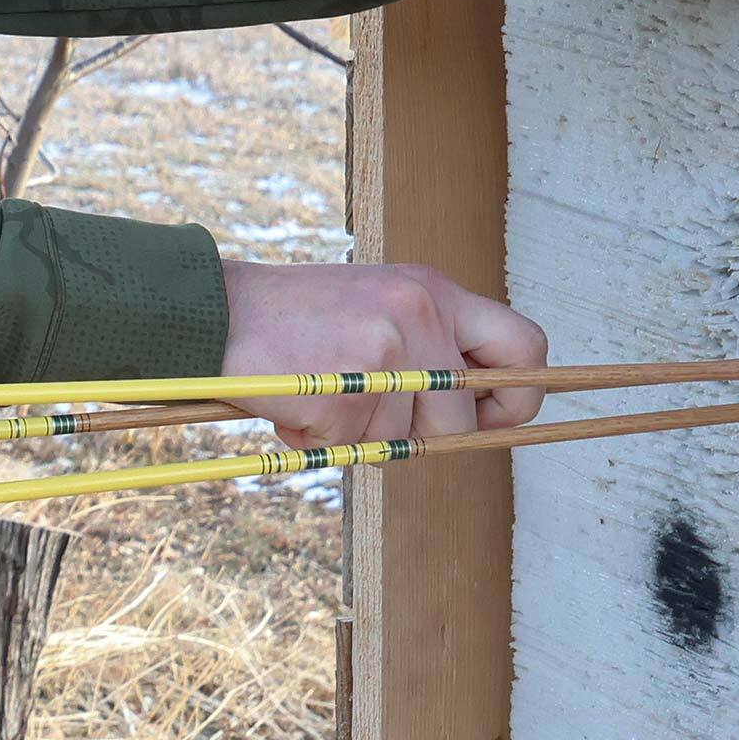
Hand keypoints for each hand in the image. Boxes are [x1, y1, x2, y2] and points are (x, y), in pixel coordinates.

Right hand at [220, 258, 547, 442]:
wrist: (213, 311)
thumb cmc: (293, 316)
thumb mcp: (376, 303)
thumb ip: (427, 342)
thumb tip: (472, 413)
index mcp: (433, 291)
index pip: (525, 346)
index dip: (518, 395)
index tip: (487, 416)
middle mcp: (419, 316)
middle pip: (461, 418)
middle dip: (421, 435)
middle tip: (374, 418)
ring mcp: (384, 355)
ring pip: (402, 440)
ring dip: (359, 434)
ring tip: (317, 392)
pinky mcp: (346, 394)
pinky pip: (353, 447)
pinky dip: (321, 439)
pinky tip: (293, 404)